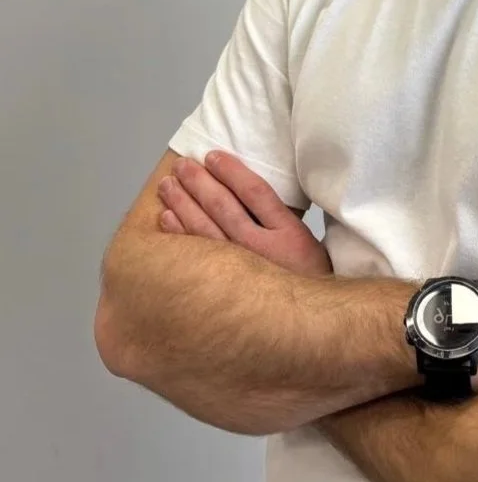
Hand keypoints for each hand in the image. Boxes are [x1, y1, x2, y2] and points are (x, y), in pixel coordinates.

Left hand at [158, 151, 332, 277]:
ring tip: (168, 185)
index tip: (213, 156)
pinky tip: (166, 218)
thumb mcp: (306, 244)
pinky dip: (178, 233)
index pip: (254, 191)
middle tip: (182, 165)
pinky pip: (195, 255)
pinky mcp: (223, 286)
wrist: (307, 325)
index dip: (231, 171)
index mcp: (288, 235)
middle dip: (199, 181)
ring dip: (182, 202)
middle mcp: (261, 250)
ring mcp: (239, 270)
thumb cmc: (305, 280)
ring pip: (203, 228)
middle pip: (223, 206)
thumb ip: (282, 218)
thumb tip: (251, 190)